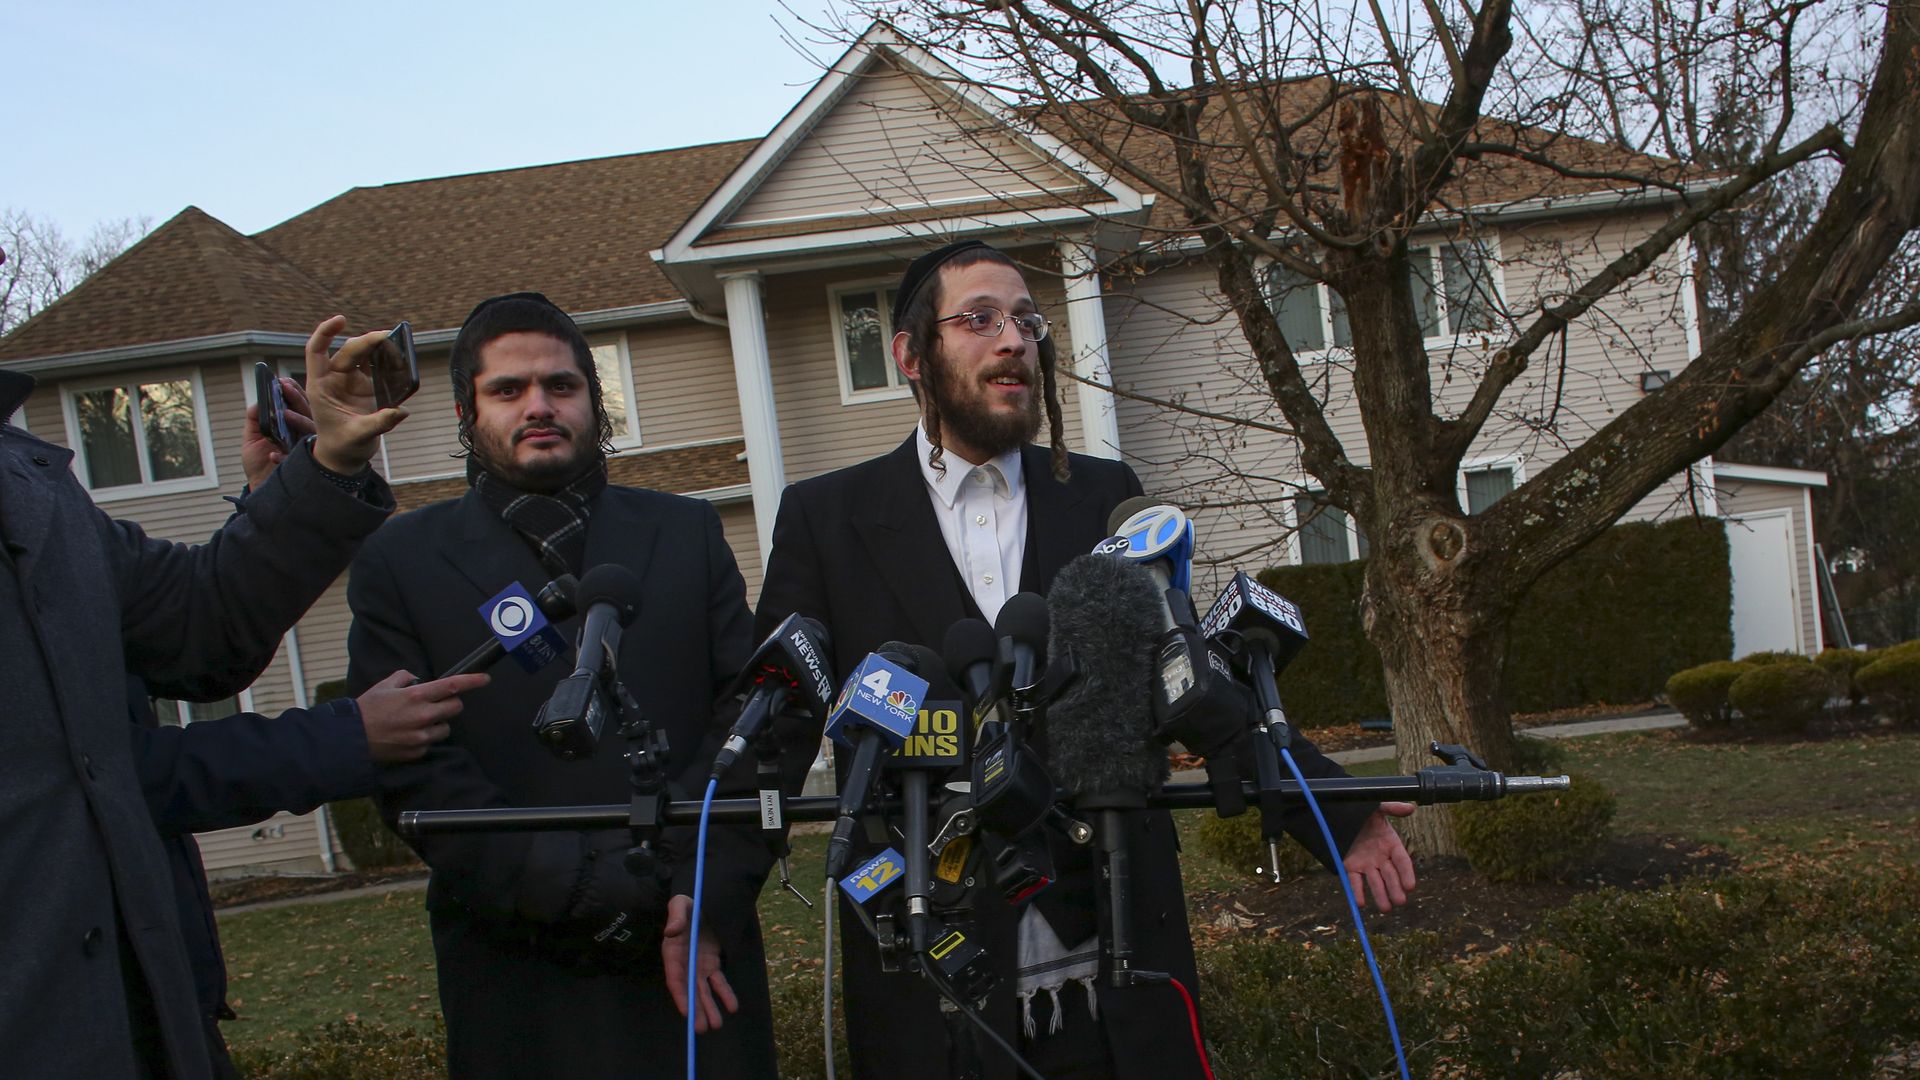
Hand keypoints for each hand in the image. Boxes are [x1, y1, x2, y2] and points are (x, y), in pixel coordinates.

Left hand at [240, 377, 317, 488]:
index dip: (292, 391)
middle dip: (296, 398)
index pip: (297, 404)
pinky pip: (298, 457)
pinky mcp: (303, 467)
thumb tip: (258, 402)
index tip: (282, 380)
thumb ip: (254, 419)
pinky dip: (283, 455)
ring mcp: (305, 450)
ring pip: (309, 431)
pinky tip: (272, 454)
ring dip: (297, 420)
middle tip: (285, 386)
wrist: (260, 488)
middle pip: (306, 413)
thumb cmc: (259, 463)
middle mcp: (302, 435)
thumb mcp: (252, 438)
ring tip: (282, 414)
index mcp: (292, 426)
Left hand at [303, 315, 406, 474]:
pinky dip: (387, 361)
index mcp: (321, 386)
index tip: (342, 319)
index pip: (316, 351)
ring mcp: (350, 382)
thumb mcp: (358, 436)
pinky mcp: (365, 388)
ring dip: (378, 348)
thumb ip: (378, 423)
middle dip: (367, 341)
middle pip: (348, 351)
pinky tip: (399, 359)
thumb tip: (401, 411)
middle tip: (388, 337)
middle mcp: (334, 380)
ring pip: (363, 356)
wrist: (345, 457)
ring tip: (397, 344)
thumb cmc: (342, 447)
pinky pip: (375, 367)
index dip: (326, 332)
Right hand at [356, 669, 490, 763]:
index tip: (485, 679)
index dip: (471, 681)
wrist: (351, 739)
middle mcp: (422, 716)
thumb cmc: (367, 709)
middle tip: (437, 703)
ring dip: (438, 722)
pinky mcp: (418, 751)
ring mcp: (421, 736)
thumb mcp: (384, 686)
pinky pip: (431, 742)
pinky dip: (425, 737)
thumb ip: (405, 678)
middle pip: (455, 708)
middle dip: (450, 703)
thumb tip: (418, 680)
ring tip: (417, 721)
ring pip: (446, 727)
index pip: (451, 686)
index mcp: (415, 696)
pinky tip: (408, 734)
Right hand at [663, 894, 738, 1032]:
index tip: (686, 1011)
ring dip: (709, 1007)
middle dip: (696, 1009)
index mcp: (672, 952)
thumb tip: (671, 932)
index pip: (676, 977)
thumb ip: (676, 917)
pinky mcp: (711, 964)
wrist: (702, 903)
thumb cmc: (687, 904)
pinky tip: (732, 1007)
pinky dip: (725, 994)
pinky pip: (718, 981)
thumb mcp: (680, 904)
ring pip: (703, 991)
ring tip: (716, 1025)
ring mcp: (698, 966)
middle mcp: (684, 964)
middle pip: (689, 990)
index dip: (680, 995)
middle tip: (702, 1029)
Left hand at [1344, 802, 1416, 911]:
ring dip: (1380, 895)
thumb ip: (1392, 808)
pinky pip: (1355, 881)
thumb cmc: (1364, 811)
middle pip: (1391, 876)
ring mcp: (1367, 864)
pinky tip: (1360, 903)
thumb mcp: (1378, 807)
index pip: (1402, 861)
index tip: (1410, 886)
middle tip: (1400, 901)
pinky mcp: (1351, 866)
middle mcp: (1381, 857)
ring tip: (1385, 908)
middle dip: (1395, 889)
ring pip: (1375, 882)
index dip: (1407, 873)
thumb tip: (1411, 807)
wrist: (1342, 814)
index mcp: (1391, 844)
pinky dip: (1357, 892)